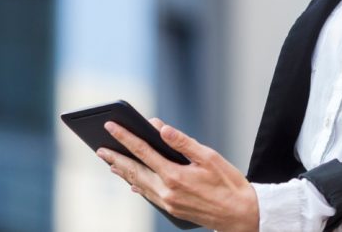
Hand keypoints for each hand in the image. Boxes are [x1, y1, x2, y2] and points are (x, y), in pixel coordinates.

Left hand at [97, 118, 259, 231]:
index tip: (111, 126)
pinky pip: (148, 195)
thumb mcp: (209, 157)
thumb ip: (182, 142)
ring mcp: (168, 203)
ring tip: (110, 163)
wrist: (241, 215)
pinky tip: (132, 183)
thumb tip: (161, 128)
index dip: (125, 137)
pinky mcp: (172, 209)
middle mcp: (167, 191)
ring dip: (123, 173)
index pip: (143, 151)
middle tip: (99, 148)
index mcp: (174, 175)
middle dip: (115, 158)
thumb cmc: (229, 184)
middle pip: (134, 171)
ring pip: (139, 185)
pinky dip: (137, 186)